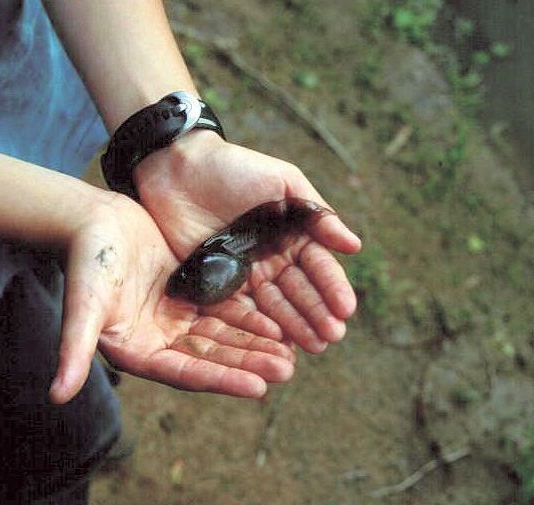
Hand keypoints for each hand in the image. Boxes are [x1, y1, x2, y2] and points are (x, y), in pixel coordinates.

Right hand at [50, 195, 295, 403]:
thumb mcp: (83, 305)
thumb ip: (73, 350)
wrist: (90, 219)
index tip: (259, 387)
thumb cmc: (85, 260)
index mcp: (136, 352)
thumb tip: (55, 397)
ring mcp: (175, 319)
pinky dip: (249, 318)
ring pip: (222, 336)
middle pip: (212, 357)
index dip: (222, 379)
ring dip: (254, 345)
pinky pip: (224, 310)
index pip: (186, 372)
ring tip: (291, 353)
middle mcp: (158, 341)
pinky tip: (278, 323)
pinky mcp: (187, 295)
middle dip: (248, 363)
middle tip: (288, 370)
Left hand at [134, 130, 361, 353]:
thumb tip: (355, 246)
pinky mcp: (214, 284)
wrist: (178, 166)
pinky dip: (255, 327)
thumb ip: (316, 215)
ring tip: (311, 348)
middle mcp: (271, 261)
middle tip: (331, 338)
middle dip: (317, 315)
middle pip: (298, 293)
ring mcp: (243, 275)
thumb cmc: (234, 167)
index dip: (332, 288)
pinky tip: (272, 343)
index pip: (318, 268)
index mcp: (292, 237)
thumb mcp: (282, 182)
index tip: (346, 310)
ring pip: (272, 307)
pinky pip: (237, 310)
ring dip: (293, 328)